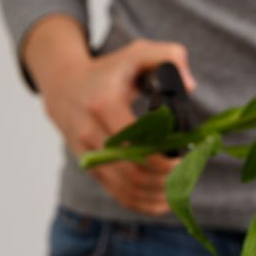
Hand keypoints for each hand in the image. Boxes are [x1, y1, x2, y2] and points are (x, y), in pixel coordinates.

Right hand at [24, 16, 196, 215]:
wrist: (64, 86)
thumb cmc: (110, 70)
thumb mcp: (138, 52)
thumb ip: (169, 55)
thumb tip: (190, 85)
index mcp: (103, 104)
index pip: (135, 142)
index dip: (162, 156)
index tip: (185, 155)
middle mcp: (90, 132)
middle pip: (133, 170)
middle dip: (166, 177)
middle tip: (189, 171)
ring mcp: (87, 154)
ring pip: (126, 188)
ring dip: (157, 193)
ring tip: (181, 187)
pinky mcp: (91, 168)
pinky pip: (117, 194)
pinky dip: (142, 203)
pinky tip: (164, 201)